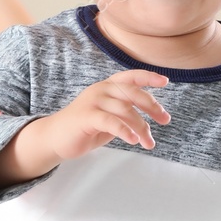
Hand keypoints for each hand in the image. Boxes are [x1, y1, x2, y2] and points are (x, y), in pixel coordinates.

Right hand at [39, 69, 171, 159]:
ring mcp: (93, 102)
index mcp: (107, 86)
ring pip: (125, 110)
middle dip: (152, 106)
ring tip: (149, 143)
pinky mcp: (87, 116)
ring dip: (142, 127)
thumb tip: (155, 114)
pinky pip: (111, 122)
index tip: (165, 82)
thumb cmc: (86, 127)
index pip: (131, 76)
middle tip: (165, 120)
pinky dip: (126, 131)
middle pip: (133, 93)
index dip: (148, 77)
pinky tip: (134, 140)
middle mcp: (101, 89)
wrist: (55, 137)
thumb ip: (127, 111)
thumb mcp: (110, 116)